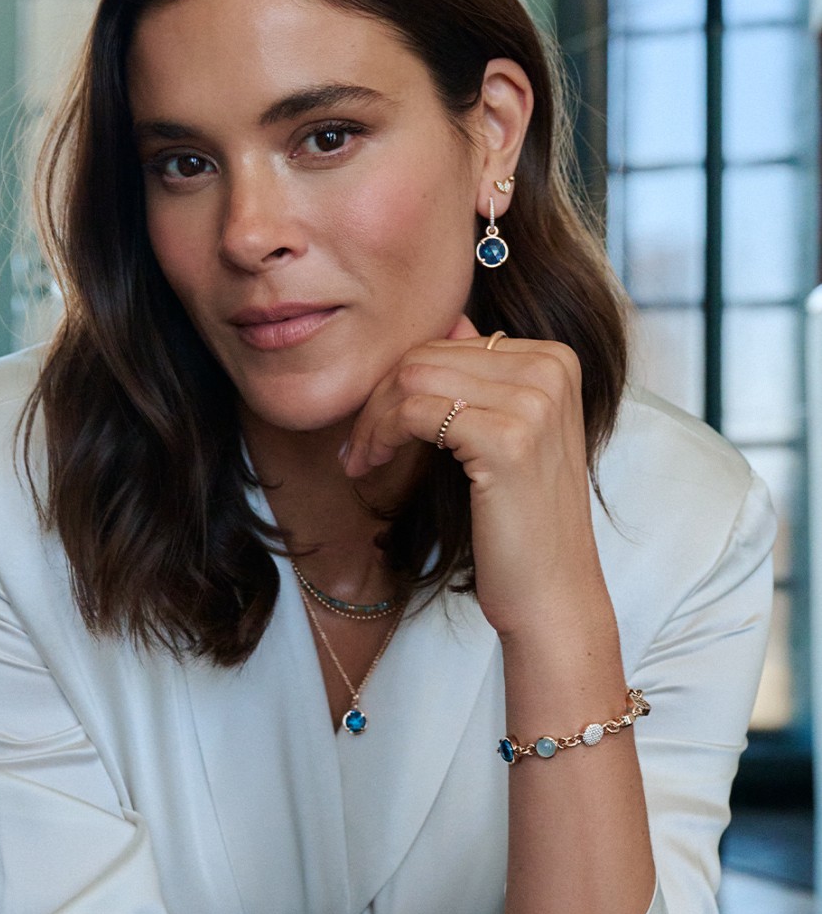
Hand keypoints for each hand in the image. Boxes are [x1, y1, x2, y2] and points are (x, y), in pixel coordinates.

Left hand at [341, 315, 604, 637]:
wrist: (553, 591)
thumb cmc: (521, 518)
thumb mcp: (511, 429)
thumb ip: (485, 374)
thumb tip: (449, 323)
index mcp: (555, 357)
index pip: (449, 340)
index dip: (401, 379)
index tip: (376, 421)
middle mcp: (552, 367)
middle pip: (426, 355)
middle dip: (379, 398)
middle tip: (358, 445)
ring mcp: (535, 400)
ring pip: (413, 378)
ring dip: (372, 419)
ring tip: (360, 456)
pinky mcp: (508, 438)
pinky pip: (414, 413)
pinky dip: (379, 436)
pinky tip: (369, 464)